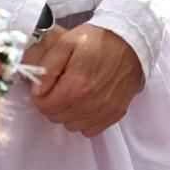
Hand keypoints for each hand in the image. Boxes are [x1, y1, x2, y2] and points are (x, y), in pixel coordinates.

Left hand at [28, 23, 144, 136]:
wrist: (132, 39)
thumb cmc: (99, 39)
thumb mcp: (68, 42)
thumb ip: (48, 66)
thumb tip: (37, 91)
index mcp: (75, 86)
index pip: (43, 106)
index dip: (42, 94)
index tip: (49, 83)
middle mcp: (90, 103)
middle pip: (56, 117)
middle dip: (55, 102)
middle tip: (63, 84)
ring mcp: (104, 110)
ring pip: (72, 125)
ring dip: (70, 112)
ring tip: (77, 92)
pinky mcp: (116, 113)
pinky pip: (90, 130)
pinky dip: (86, 119)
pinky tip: (89, 102)